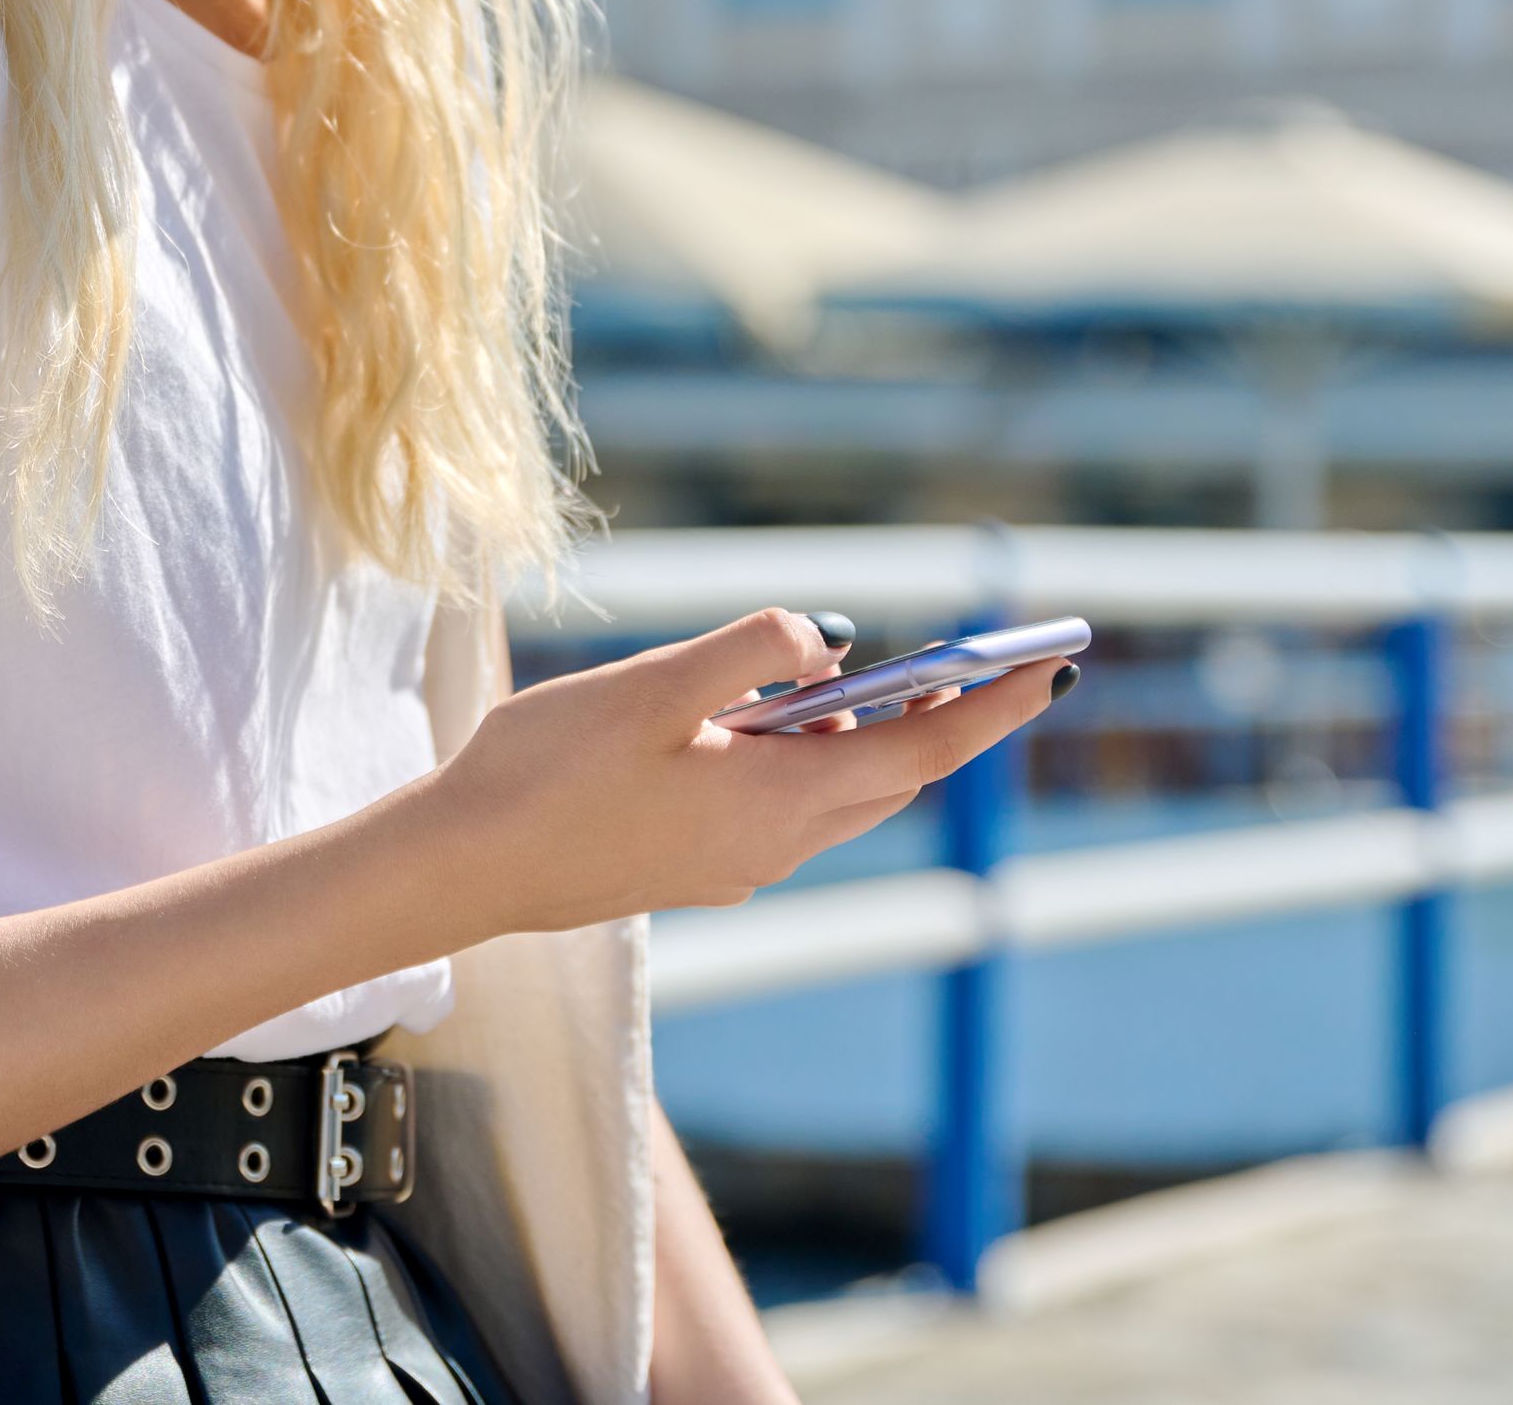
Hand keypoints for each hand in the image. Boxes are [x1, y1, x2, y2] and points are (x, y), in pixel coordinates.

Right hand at [418, 610, 1074, 940]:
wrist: (460, 871)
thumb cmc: (544, 774)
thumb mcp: (651, 688)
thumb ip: (751, 653)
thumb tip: (828, 641)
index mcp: (779, 801)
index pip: (925, 750)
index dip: (994, 705)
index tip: (1053, 664)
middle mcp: (774, 846)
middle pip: (891, 775)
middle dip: (944, 715)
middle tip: (986, 655)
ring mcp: (735, 864)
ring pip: (839, 794)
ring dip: (866, 736)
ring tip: (862, 675)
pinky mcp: (696, 866)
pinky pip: (787, 808)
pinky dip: (808, 758)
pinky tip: (769, 719)